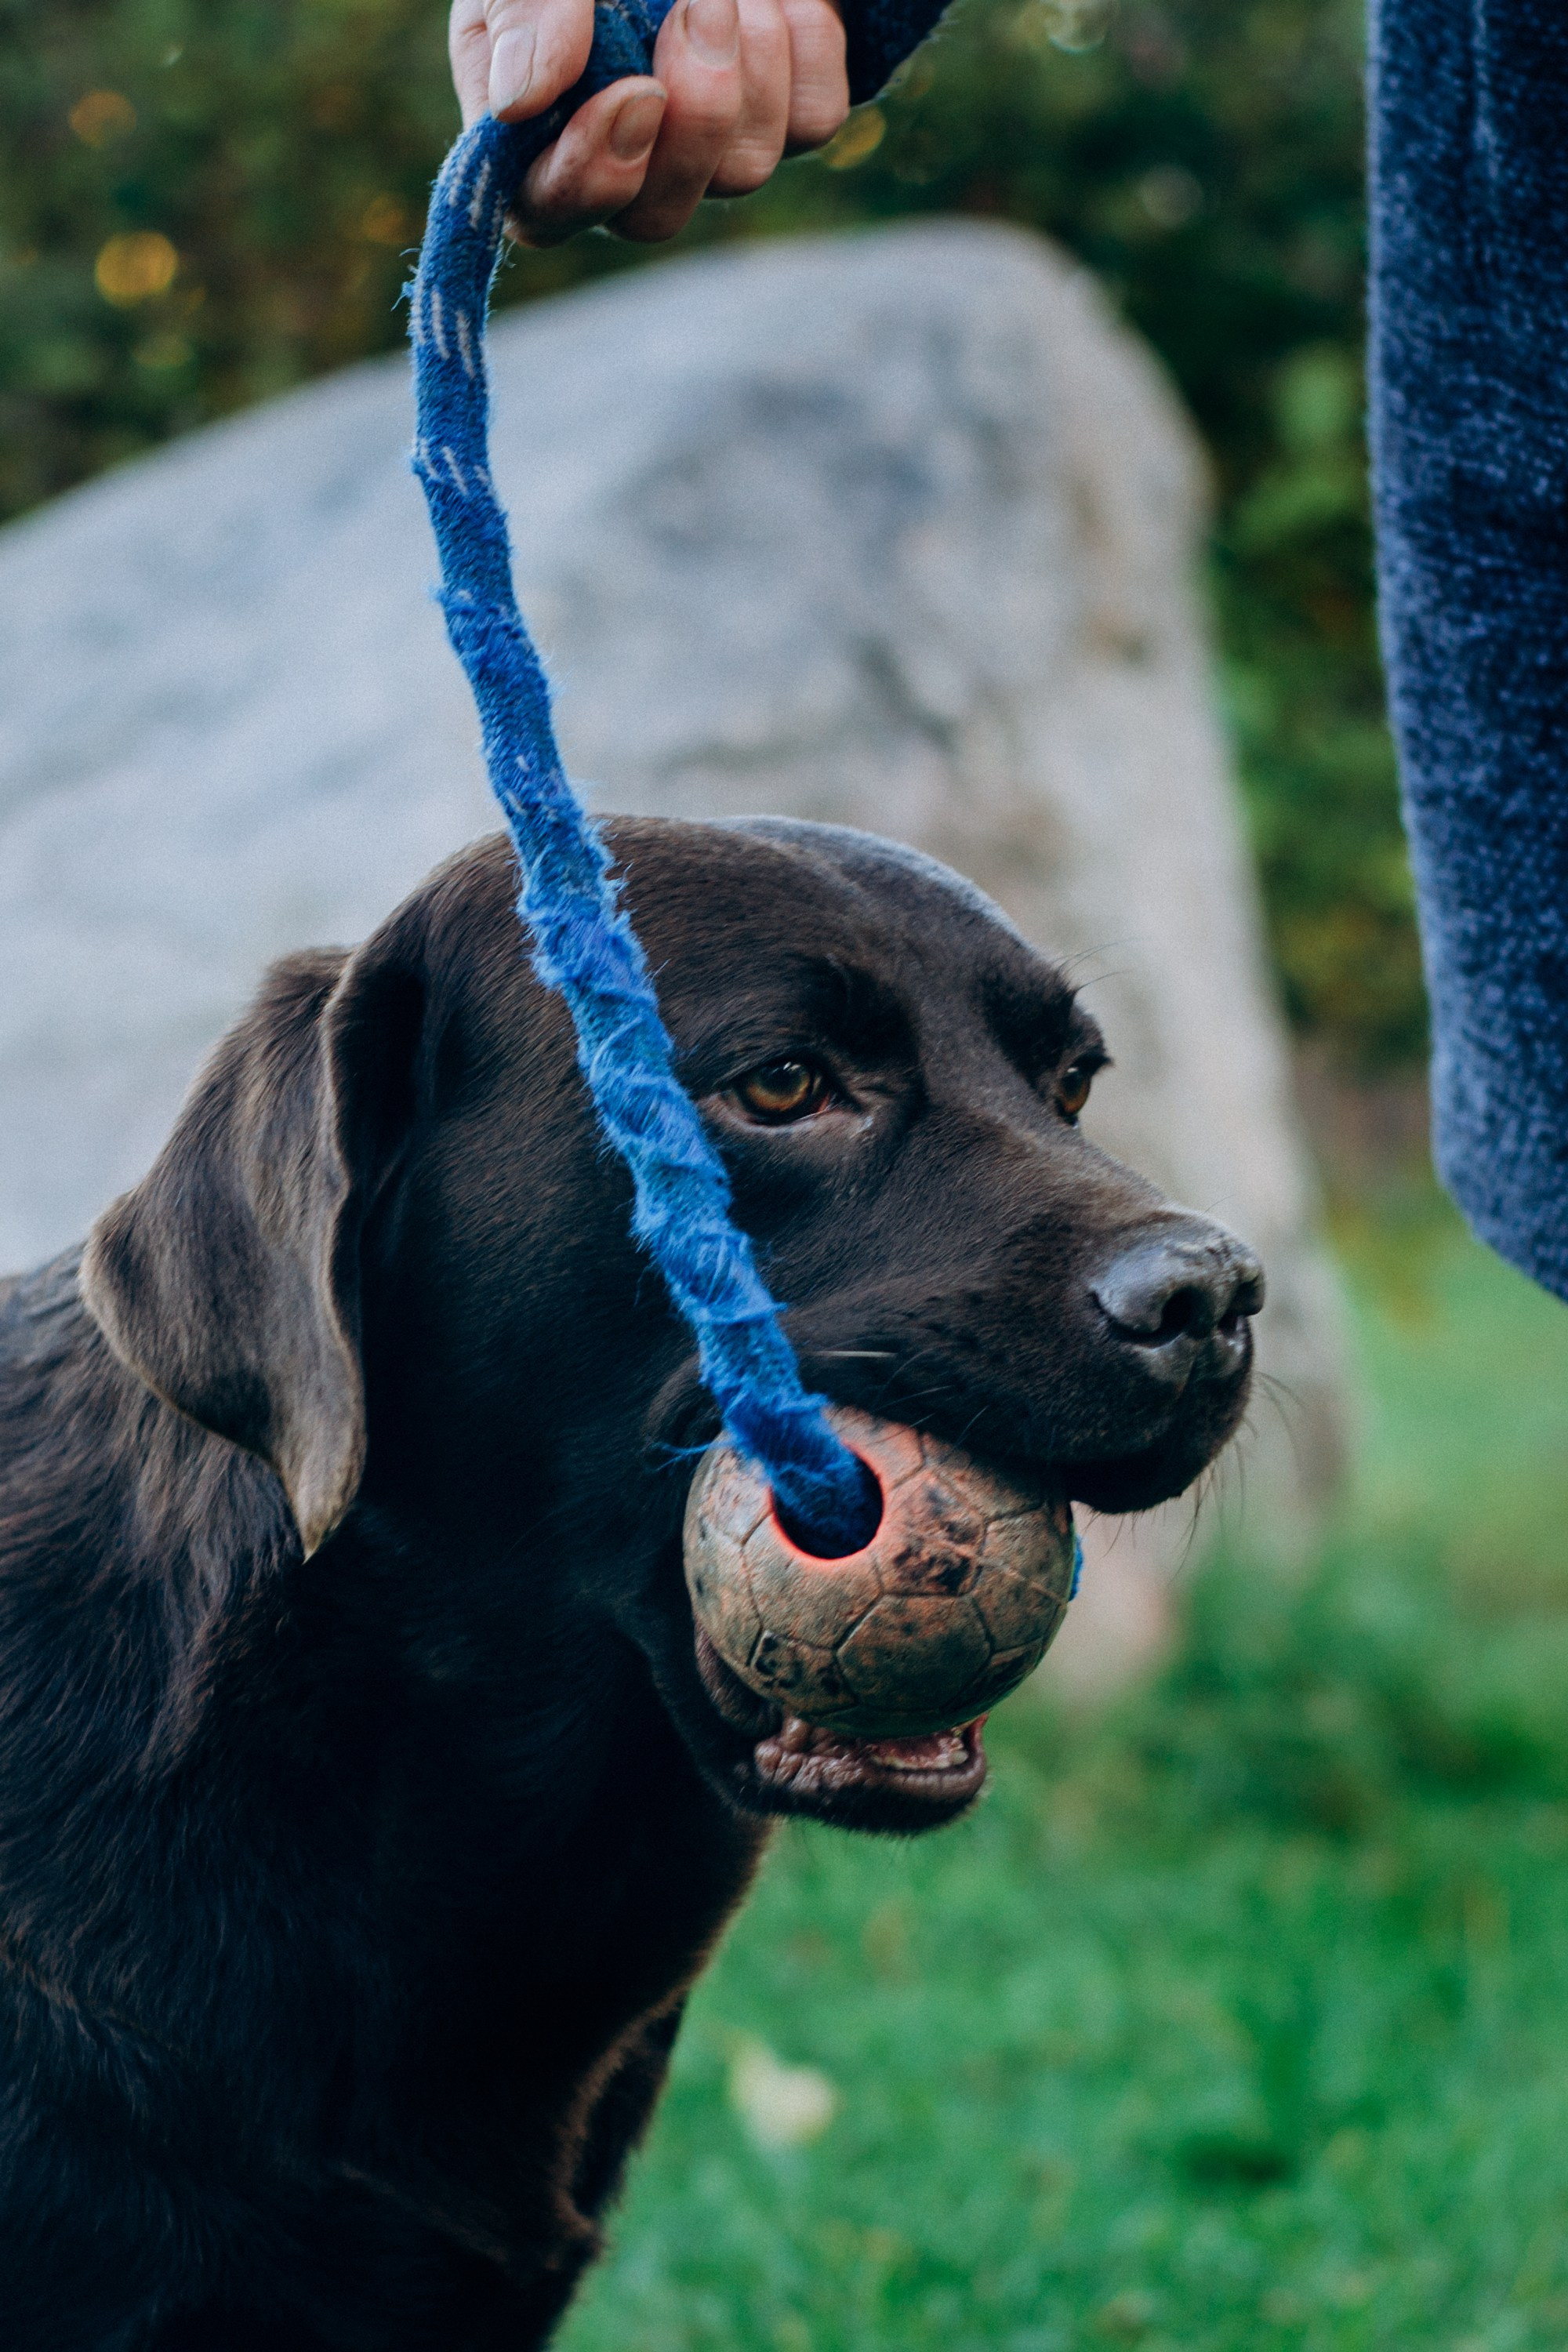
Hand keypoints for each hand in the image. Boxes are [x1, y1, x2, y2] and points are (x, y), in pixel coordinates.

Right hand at [449, 0, 849, 244]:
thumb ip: (519, 17)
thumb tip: (520, 102)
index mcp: (541, 129)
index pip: (548, 212)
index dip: (589, 179)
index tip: (635, 95)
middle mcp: (631, 159)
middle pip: (656, 217)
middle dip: (692, 123)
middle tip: (699, 9)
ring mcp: (715, 149)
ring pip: (744, 172)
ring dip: (745, 66)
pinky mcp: (791, 116)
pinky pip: (813, 122)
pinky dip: (801, 46)